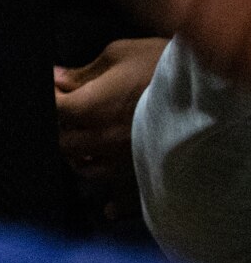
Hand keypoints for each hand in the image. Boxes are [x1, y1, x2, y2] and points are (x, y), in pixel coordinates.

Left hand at [54, 35, 166, 221]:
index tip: (54, 90)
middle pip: (64, 143)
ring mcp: (124, 166)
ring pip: (87, 171)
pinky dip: (113, 205)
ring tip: (84, 149)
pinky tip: (109, 207)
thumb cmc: (165, 69)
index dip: (49, 98)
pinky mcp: (147, 181)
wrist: (213, 97)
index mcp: (90, 110)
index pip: (52, 110)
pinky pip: (123, 204)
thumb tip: (56, 77)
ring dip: (80, 158)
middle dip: (60, 127)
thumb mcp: (121, 55)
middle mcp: (101, 143)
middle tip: (68, 116)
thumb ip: (84, 71)